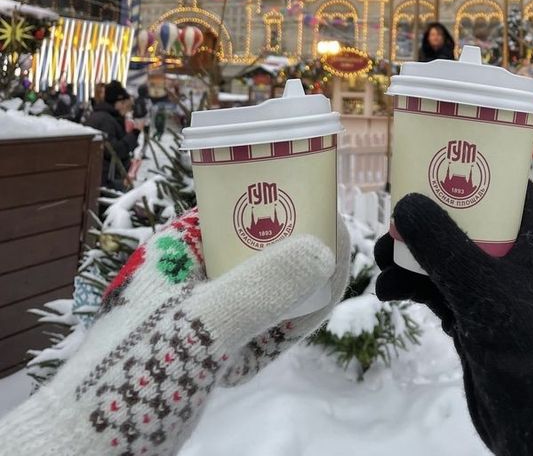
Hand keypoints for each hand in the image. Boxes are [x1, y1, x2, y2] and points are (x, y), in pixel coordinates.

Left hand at [1, 210, 349, 455]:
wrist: (90, 451)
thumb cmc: (137, 372)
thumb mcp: (205, 325)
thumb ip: (263, 286)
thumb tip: (326, 249)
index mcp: (180, 246)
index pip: (245, 210)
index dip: (292, 213)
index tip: (332, 227)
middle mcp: (187, 269)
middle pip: (260, 251)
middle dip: (299, 265)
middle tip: (330, 281)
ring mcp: (194, 309)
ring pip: (260, 292)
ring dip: (287, 307)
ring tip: (302, 325)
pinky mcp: (198, 345)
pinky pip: (248, 327)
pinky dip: (265, 339)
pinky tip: (260, 360)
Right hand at [374, 182, 532, 455]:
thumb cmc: (524, 339)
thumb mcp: (479, 283)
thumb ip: (440, 241)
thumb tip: (404, 203)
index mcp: (531, 236)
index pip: (505, 185)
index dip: (471, 166)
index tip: (433, 157)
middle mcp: (512, 256)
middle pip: (464, 217)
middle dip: (425, 215)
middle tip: (392, 212)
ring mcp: (491, 288)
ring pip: (444, 254)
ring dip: (410, 254)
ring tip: (382, 258)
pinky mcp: (472, 316)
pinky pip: (437, 288)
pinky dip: (412, 286)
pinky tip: (388, 293)